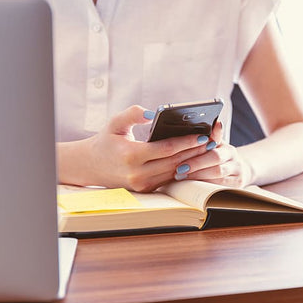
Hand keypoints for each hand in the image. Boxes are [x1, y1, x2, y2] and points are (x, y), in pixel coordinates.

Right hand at [57, 105, 214, 191]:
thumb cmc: (106, 140)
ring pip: (174, 173)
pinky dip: (182, 169)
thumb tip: (154, 113)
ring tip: (208, 150)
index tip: (203, 135)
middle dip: (195, 152)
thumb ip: (134, 113)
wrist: (90, 165)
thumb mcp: (115, 122)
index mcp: (131, 155)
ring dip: (192, 162)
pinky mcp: (145, 190)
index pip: (166, 149)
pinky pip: (169, 179)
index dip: (187, 142)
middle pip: (175, 162)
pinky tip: (194, 159)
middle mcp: (137, 173)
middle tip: (213, 142)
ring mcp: (142, 184)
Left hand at [173, 122, 254, 187]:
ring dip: (197, 176)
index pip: (213, 143)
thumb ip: (210, 137)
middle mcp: (234, 159)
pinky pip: (219, 186)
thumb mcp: (216, 147)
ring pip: (217, 174)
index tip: (181, 150)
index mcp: (227, 147)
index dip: (198, 146)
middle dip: (195, 163)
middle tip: (178, 168)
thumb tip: (212, 122)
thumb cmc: (220, 159)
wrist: (240, 173)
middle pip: (215, 158)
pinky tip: (191, 186)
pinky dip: (204, 186)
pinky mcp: (237, 186)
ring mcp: (237, 173)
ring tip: (181, 178)